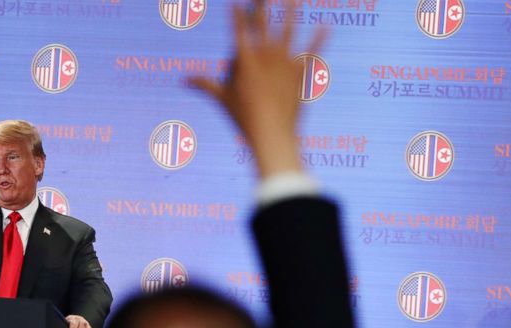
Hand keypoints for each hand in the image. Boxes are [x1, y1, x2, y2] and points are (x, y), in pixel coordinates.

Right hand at [189, 2, 326, 177]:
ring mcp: (285, 62)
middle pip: (263, 23)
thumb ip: (204, 85)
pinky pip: (312, 52)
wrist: (271, 133)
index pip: (239, 30)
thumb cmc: (244, 118)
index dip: (237, 15)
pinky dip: (320, 38)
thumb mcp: (222, 99)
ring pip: (289, 30)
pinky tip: (326, 24)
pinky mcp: (301, 72)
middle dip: (262, 5)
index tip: (236, 2)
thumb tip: (184, 81)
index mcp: (245, 60)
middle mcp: (265, 55)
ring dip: (291, 12)